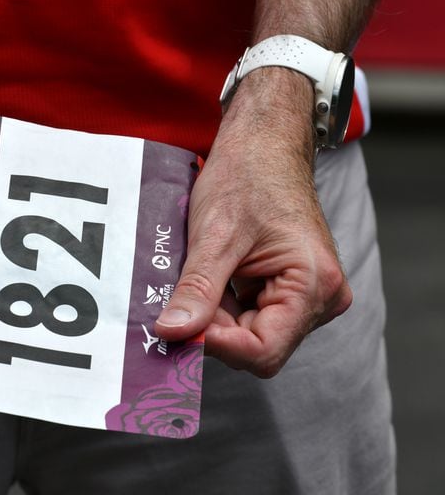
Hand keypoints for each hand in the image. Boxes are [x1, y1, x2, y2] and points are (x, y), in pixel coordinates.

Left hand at [154, 69, 351, 376]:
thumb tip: (173, 333)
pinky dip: (222, 307)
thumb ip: (197, 290)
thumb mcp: (215, 236)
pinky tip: (204, 283)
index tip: (176, 327)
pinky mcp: (289, 289)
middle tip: (174, 305)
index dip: (217, 345)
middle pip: (257, 346)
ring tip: (190, 284)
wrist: (263, 143)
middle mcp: (321, 298)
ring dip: (215, 318)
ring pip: (251, 334)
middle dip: (213, 330)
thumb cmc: (248, 176)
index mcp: (315, 284)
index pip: (264, 351)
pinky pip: (251, 316)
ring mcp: (307, 295)